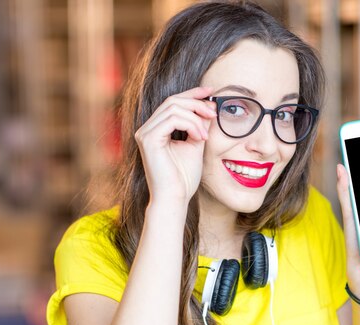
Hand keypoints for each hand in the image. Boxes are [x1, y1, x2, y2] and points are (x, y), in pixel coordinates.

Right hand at [134, 86, 216, 204]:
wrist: (175, 198)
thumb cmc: (183, 178)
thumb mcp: (195, 144)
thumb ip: (200, 125)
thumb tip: (209, 106)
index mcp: (156, 129)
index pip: (173, 103)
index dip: (192, 93)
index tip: (211, 91)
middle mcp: (147, 129)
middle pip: (173, 101)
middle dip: (197, 103)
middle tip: (214, 113)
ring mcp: (145, 133)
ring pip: (174, 107)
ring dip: (196, 117)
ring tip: (206, 135)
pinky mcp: (148, 139)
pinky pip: (173, 119)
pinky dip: (190, 124)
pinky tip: (200, 137)